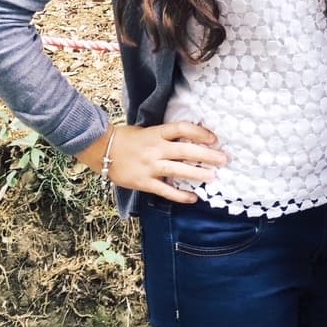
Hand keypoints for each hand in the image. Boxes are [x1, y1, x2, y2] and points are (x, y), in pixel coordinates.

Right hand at [78, 122, 227, 202]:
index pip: (183, 129)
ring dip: (197, 174)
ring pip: (178, 170)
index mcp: (156, 133)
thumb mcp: (146, 130)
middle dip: (207, 155)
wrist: (102, 150)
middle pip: (186, 150)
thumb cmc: (126, 138)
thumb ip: (165, 135)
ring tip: (213, 177)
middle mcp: (156, 149)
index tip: (214, 138)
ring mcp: (150, 166)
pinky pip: (165, 190)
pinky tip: (193, 198)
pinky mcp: (144, 182)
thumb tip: (188, 139)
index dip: (200, 132)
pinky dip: (180, 195)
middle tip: (224, 159)